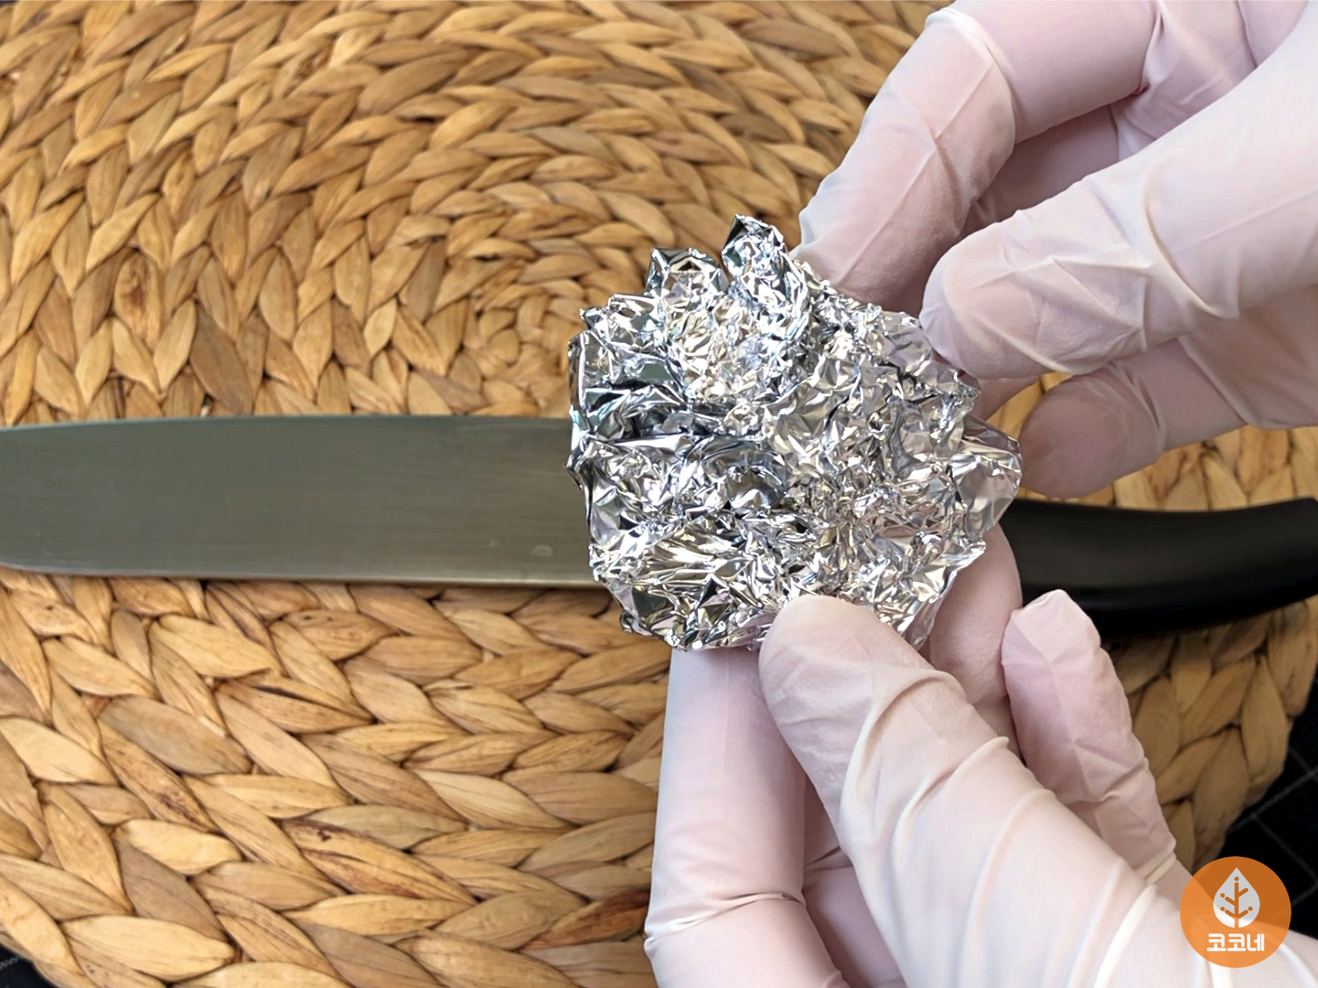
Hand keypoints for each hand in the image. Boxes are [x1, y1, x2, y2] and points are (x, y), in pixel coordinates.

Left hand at [642, 532, 1183, 985]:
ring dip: (964, 693)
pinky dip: (1070, 750)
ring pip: (966, 838)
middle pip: (843, 853)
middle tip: (855, 560)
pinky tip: (1057, 653)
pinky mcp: (1159, 985)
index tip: (739, 618)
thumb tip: (805, 658)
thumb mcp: (1079, 968)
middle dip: (857, 691)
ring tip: (958, 568)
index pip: (718, 908)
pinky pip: (1081, 862)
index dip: (718, 750)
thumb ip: (927, 812)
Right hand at [795, 1, 1317, 497]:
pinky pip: (1132, 400)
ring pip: (1040, 313)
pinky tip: (1032, 468)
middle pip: (982, 201)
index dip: (889, 178)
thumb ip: (1131, 234)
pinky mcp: (1245, 349)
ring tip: (911, 439)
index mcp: (1172, 12)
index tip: (830, 286)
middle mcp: (1170, 128)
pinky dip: (1075, 443)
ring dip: (971, 381)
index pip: (976, 77)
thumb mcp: (1309, 153)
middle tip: (850, 375)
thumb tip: (958, 322)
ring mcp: (1200, 244)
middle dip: (912, 291)